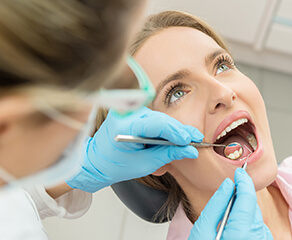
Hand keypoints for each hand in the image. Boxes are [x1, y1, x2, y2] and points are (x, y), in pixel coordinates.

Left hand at [66, 107, 202, 192]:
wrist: (95, 161)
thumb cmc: (115, 165)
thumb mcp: (145, 164)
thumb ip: (168, 155)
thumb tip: (190, 151)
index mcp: (125, 127)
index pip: (158, 124)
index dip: (177, 132)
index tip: (191, 141)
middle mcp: (126, 114)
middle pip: (162, 120)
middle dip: (179, 132)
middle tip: (196, 140)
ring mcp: (128, 111)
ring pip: (160, 119)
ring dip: (173, 132)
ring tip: (186, 143)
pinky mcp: (132, 112)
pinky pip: (154, 119)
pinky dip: (164, 130)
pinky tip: (174, 139)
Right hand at [189, 168, 272, 239]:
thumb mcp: (202, 232)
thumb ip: (216, 205)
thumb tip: (227, 185)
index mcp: (241, 232)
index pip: (248, 196)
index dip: (243, 181)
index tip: (239, 172)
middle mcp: (258, 237)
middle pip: (252, 206)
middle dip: (240, 199)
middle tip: (226, 199)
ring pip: (255, 217)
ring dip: (243, 214)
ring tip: (225, 225)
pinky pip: (257, 229)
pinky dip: (246, 226)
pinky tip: (233, 234)